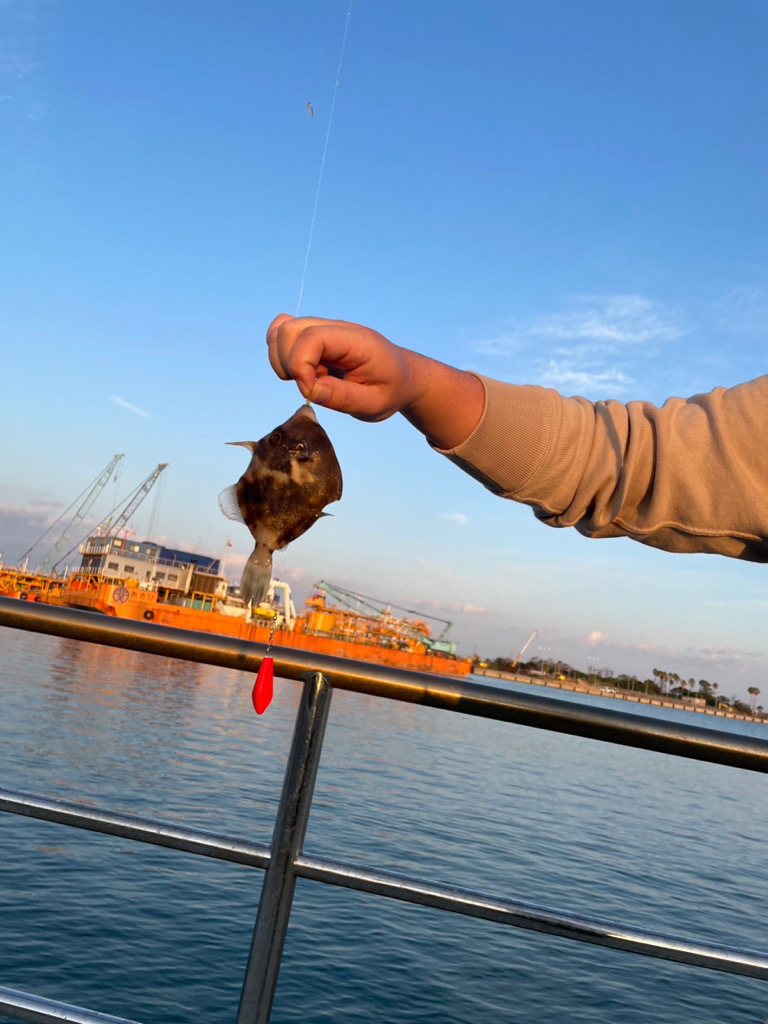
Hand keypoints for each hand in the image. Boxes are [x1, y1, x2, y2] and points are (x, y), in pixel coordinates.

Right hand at [266, 313, 484, 447]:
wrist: (401, 377)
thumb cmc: (390, 390)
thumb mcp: (374, 404)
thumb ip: (343, 398)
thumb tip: (309, 389)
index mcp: (355, 341)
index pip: (312, 337)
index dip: (300, 365)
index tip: (310, 391)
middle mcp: (336, 328)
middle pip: (288, 328)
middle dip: (288, 363)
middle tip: (312, 385)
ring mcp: (324, 330)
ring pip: (281, 329)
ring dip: (283, 359)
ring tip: (310, 378)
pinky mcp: (316, 336)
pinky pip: (284, 335)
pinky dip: (283, 355)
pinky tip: (305, 373)